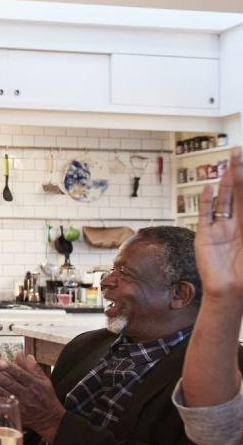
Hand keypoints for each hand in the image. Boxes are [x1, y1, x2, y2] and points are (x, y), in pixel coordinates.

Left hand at [0, 351, 64, 442]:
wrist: (50, 419)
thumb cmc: (46, 398)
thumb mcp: (45, 381)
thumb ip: (33, 367)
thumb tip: (24, 355)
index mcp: (33, 384)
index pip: (20, 373)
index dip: (9, 367)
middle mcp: (25, 393)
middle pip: (8, 382)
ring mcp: (19, 403)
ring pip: (3, 393)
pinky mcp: (14, 412)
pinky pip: (1, 405)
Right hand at [195, 147, 242, 300]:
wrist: (232, 291)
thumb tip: (236, 201)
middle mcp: (237, 224)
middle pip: (239, 194)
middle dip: (239, 173)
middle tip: (238, 153)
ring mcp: (221, 228)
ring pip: (224, 200)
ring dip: (225, 183)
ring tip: (228, 166)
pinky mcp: (205, 235)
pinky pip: (205, 215)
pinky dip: (206, 201)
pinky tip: (208, 188)